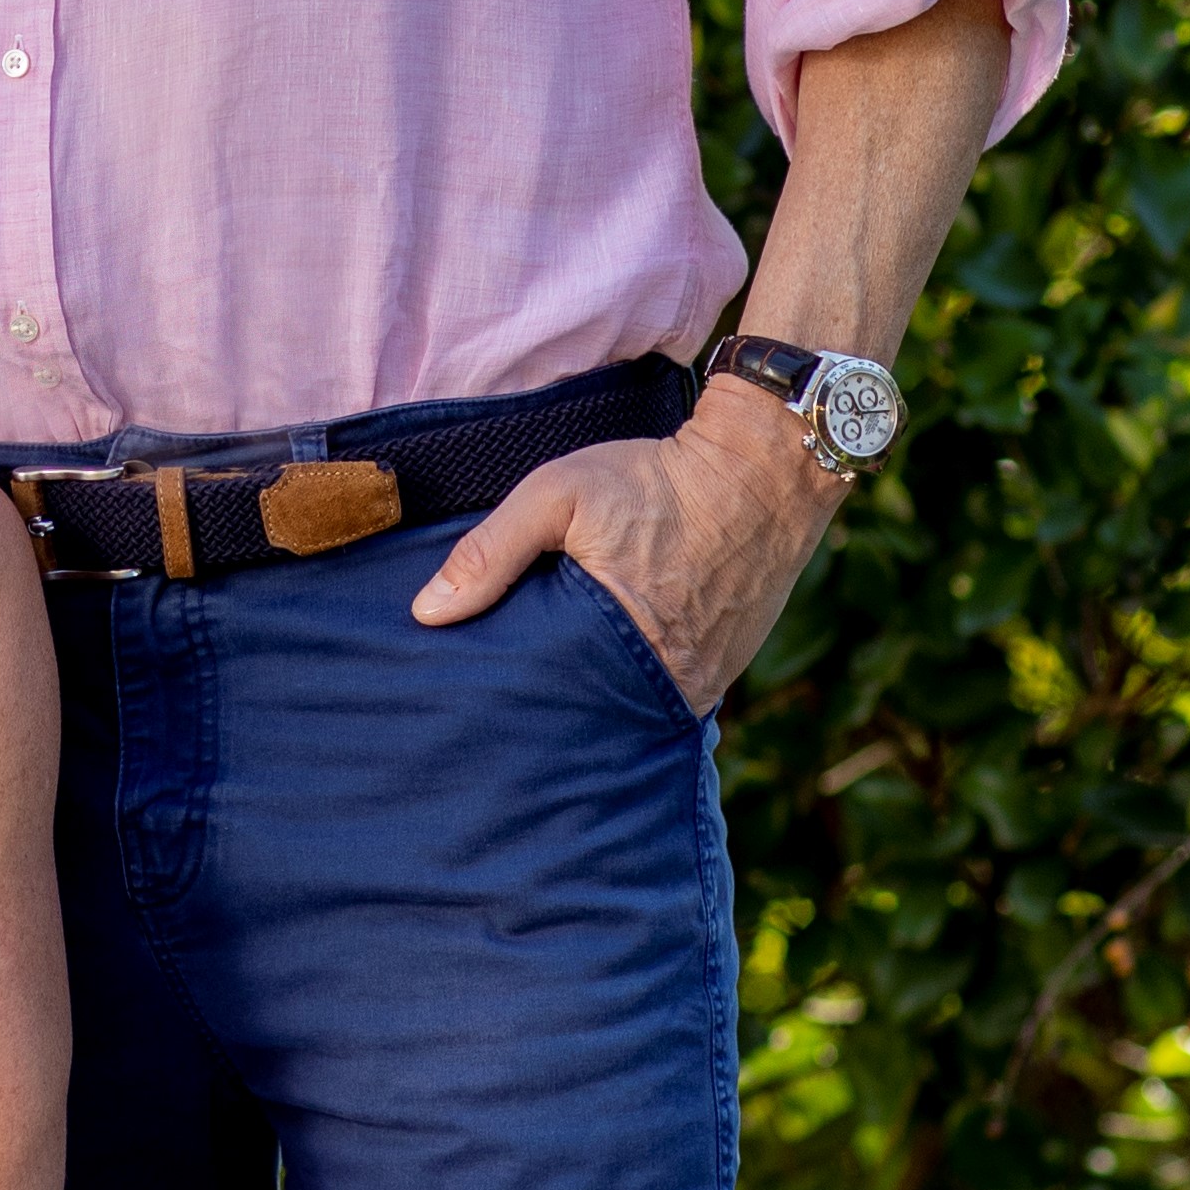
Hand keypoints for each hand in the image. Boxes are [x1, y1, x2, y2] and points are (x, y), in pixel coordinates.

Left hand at [410, 383, 842, 716]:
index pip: (542, 703)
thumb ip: (492, 551)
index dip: (505, 701)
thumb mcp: (558, 495)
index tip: (466, 699)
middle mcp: (670, 684)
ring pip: (623, 712)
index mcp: (619, 650)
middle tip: (491, 706)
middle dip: (542, 711)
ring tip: (538, 691)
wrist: (763, 469)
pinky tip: (595, 672)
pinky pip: (660, 697)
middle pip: (584, 719)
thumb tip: (427, 614)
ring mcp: (704, 685)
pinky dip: (627, 688)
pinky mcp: (724, 672)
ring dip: (586, 702)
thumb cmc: (656, 480)